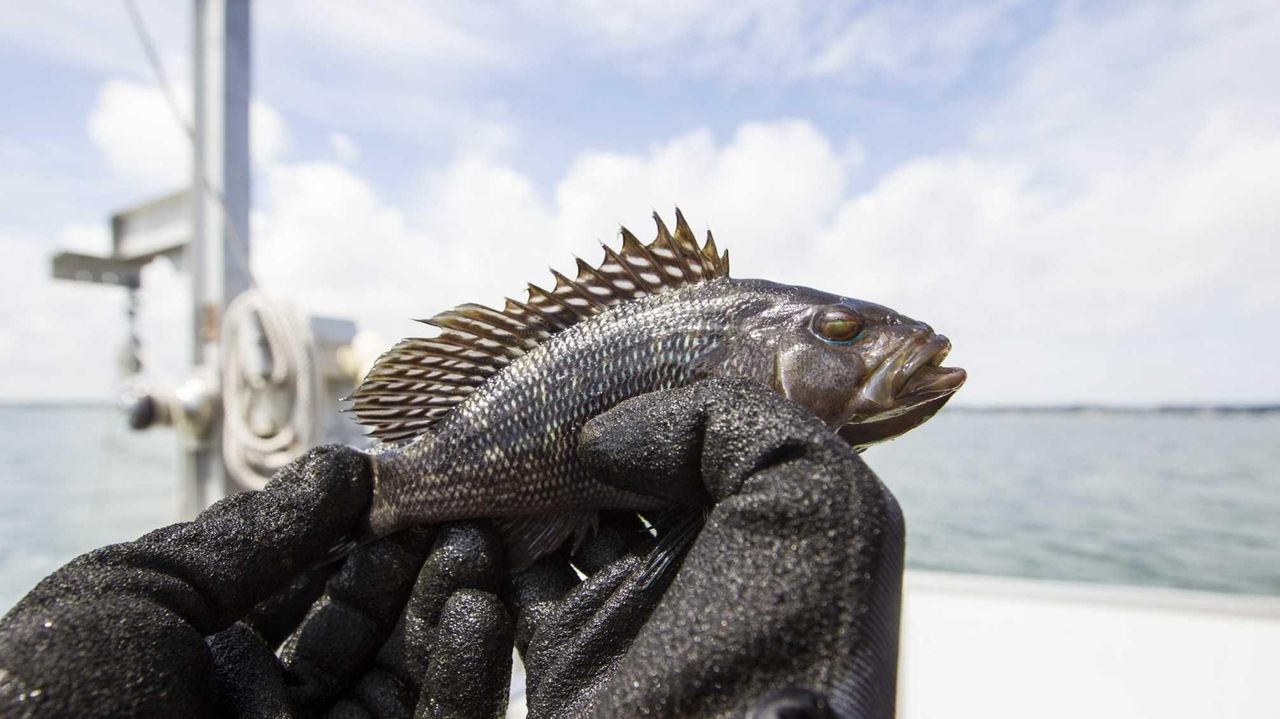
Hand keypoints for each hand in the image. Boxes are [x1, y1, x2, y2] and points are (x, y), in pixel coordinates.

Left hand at [0, 446, 513, 717]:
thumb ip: (252, 533)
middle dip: (416, 561)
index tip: (412, 477)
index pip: (302, 582)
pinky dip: (463, 674)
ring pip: (405, 677)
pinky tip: (479, 612)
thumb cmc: (54, 707)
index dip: (358, 528)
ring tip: (480, 545)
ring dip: (449, 607)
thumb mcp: (142, 594)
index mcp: (196, 658)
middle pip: (365, 627)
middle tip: (467, 503)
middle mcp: (259, 710)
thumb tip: (346, 466)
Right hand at [509, 379, 904, 717]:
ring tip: (488, 439)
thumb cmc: (786, 633)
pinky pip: (514, 584)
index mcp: (767, 512)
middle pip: (625, 467)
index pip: (701, 426)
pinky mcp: (570, 652)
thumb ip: (720, 418)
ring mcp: (634, 603)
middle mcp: (701, 554)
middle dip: (576, 429)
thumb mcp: (812, 490)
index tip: (593, 348)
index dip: (649, 386)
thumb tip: (604, 438)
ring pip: (564, 516)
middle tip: (524, 388)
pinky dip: (486, 548)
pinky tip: (470, 509)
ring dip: (524, 480)